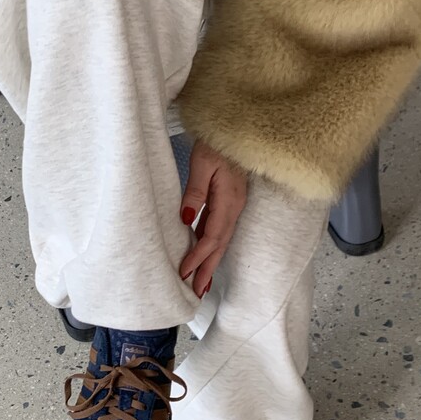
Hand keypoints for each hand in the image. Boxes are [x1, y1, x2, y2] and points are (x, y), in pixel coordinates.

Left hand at [178, 139, 247, 297]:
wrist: (236, 126)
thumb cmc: (218, 141)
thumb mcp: (203, 162)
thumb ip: (195, 191)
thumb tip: (186, 219)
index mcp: (229, 200)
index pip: (212, 237)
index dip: (198, 257)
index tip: (184, 273)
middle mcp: (234, 207)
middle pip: (219, 245)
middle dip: (207, 269)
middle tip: (196, 293)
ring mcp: (234, 205)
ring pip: (221, 240)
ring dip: (210, 262)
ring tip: (201, 283)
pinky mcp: (230, 201)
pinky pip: (220, 229)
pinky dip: (212, 246)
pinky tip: (204, 255)